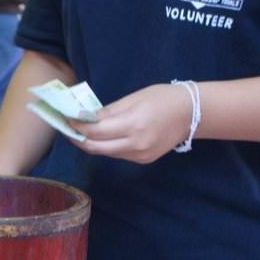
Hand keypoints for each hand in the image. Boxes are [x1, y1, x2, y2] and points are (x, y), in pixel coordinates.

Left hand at [67, 84, 193, 163]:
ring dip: (90, 143)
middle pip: (95, 147)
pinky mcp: (143, 160)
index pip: (95, 131)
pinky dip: (106, 146)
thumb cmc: (164, 98)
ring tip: (80, 132)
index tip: (65, 119)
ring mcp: (139, 155)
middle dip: (77, 139)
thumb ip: (108, 112)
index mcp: (134, 124)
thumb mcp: (134, 98)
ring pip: (105, 152)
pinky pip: (117, 154)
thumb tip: (85, 117)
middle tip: (66, 129)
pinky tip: (102, 137)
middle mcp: (135, 144)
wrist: (193, 113)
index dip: (77, 126)